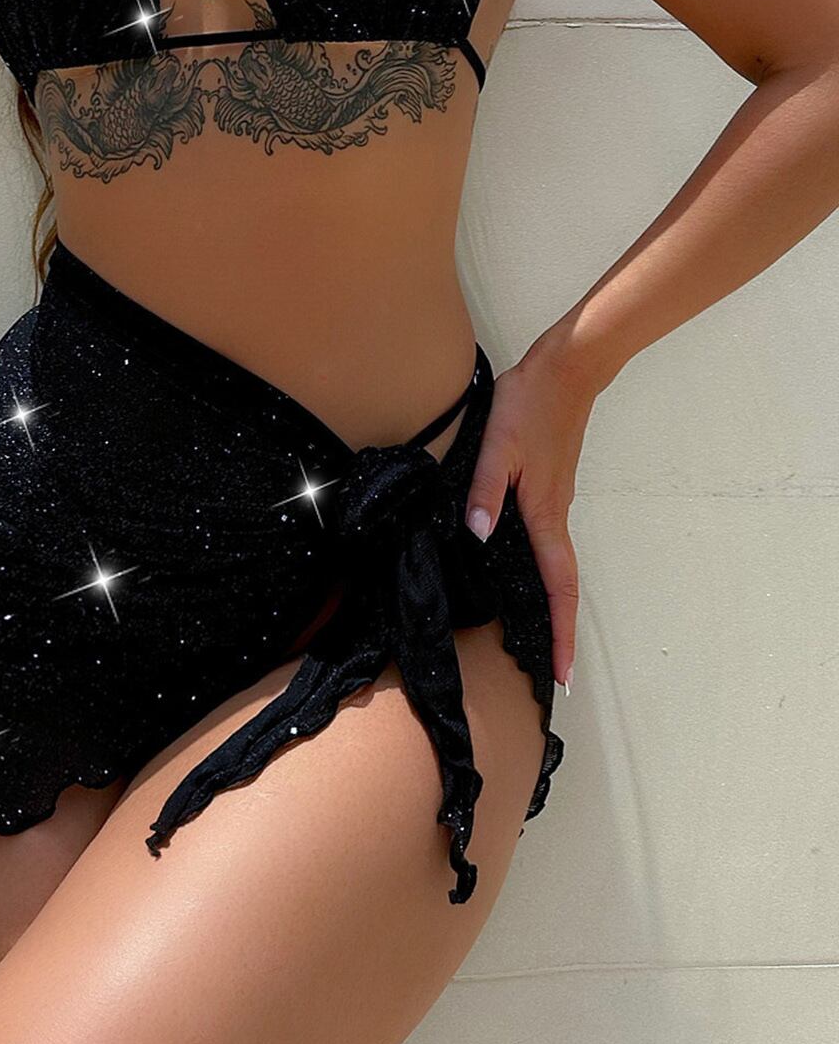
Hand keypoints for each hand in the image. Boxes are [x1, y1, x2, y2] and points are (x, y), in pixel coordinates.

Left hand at [463, 341, 596, 691]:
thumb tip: (477, 538)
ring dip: (553, 603)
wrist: (566, 369)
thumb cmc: (530, 405)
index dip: (562, 632)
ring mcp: (557, 501)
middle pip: (562, 585)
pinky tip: (524, 573)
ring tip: (540, 635)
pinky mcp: (551, 487)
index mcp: (545, 513)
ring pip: (556, 564)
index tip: (564, 674)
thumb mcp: (496, 447)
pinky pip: (549, 542)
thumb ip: (485, 492)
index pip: (558, 586)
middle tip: (553, 671)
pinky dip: (544, 570)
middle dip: (560, 630)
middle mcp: (556, 515)